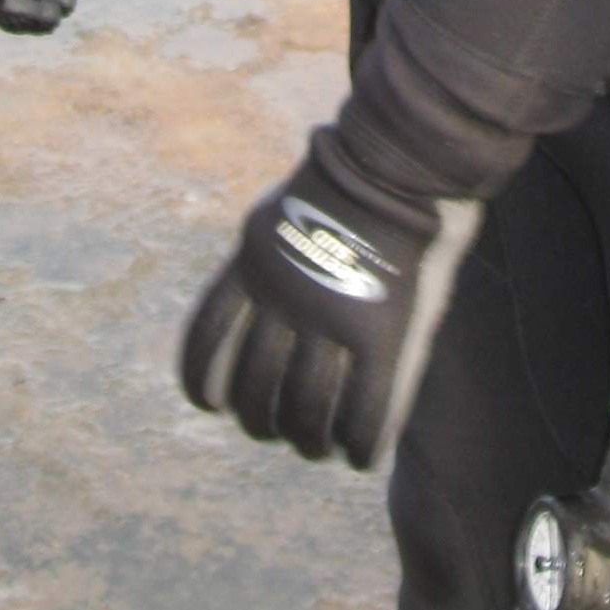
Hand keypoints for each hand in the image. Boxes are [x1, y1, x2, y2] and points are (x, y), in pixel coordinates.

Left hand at [181, 120, 481, 472]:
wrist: (407, 152)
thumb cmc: (358, 174)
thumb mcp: (286, 208)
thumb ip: (270, 257)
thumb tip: (254, 295)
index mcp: (253, 263)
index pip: (206, 339)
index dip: (202, 382)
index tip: (212, 406)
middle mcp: (284, 296)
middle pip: (254, 387)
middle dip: (261, 420)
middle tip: (276, 431)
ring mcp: (332, 316)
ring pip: (304, 409)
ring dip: (308, 439)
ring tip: (318, 447)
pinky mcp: (384, 330)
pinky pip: (364, 409)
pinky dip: (360, 443)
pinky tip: (360, 456)